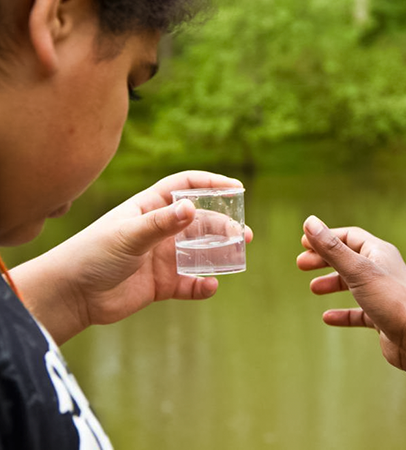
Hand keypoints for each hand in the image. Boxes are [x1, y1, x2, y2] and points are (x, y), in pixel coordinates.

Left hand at [12, 171, 252, 344]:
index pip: (184, 187)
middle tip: (244, 234)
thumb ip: (161, 223)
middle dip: (224, 225)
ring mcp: (162, 257)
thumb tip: (192, 208)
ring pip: (200, 252)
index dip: (211, 184)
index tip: (237, 187)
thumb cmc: (92, 254)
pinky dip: (202, 286)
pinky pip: (190, 283)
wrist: (72, 295)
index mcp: (149, 208)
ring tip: (237, 256)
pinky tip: (209, 286)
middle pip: (199, 221)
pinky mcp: (162, 284)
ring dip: (220, 253)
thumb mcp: (128, 235)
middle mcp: (159, 230)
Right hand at [297, 216, 405, 449]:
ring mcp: (383, 294)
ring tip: (314, 289)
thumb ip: (332, 248)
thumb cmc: (392, 301)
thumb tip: (309, 222)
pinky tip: (327, 318)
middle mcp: (383, 270)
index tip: (303, 242)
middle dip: (324, 260)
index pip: (350, 237)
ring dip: (332, 283)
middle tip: (301, 264)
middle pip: (349, 258)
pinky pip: (359, 312)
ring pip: (353, 284)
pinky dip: (343, 313)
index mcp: (380, 253)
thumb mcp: (357, 271)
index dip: (326, 237)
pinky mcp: (383, 317)